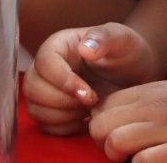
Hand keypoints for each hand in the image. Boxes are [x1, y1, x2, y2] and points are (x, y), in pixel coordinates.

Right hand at [24, 23, 161, 134]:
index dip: (63, 81)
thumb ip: (104, 37)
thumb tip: (84, 49)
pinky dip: (63, 128)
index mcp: (59, 45)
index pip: (45, 62)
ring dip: (62, 116)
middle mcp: (47, 67)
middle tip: (91, 103)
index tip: (89, 95)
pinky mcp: (51, 110)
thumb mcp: (122, 39)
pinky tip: (85, 120)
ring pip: (35, 108)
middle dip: (61, 101)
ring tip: (89, 110)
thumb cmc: (127, 53)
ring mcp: (46, 89)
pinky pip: (44, 125)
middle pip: (32, 87)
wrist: (134, 74)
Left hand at [89, 78, 166, 162]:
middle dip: (103, 143)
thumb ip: (146, 104)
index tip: (113, 136)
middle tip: (121, 154)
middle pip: (101, 125)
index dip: (101, 125)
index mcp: (150, 91)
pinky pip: (144, 162)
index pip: (102, 106)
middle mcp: (154, 107)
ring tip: (135, 161)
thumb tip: (118, 121)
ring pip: (117, 142)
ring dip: (120, 157)